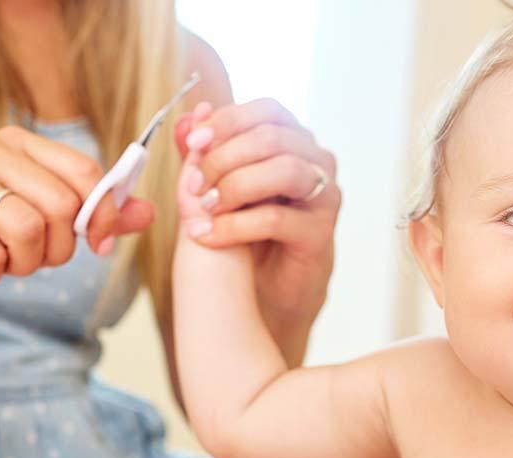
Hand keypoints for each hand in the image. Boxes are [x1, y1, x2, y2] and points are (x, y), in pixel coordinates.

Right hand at [0, 126, 154, 290]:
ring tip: (0, 260)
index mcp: (20, 144)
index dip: (103, 216)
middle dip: (58, 249)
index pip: (85, 173)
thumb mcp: (41, 219)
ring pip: (27, 231)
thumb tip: (149, 213)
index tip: (98, 245)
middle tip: (31, 258)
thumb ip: (94, 215)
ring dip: (22, 264)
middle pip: (61, 206)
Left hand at [174, 99, 338, 346]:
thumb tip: (188, 119)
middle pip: (272, 137)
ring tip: (204, 208)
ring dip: (234, 186)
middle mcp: (317, 162)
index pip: (266, 111)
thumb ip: (204, 154)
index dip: (227, 121)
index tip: (193, 142)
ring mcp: (324, 197)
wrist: (270, 291)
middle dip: (223, 157)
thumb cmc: (248, 234)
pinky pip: (276, 219)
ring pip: (283, 171)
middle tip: (193, 184)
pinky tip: (208, 236)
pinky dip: (235, 225)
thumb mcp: (218, 188)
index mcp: (295, 142)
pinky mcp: (321, 234)